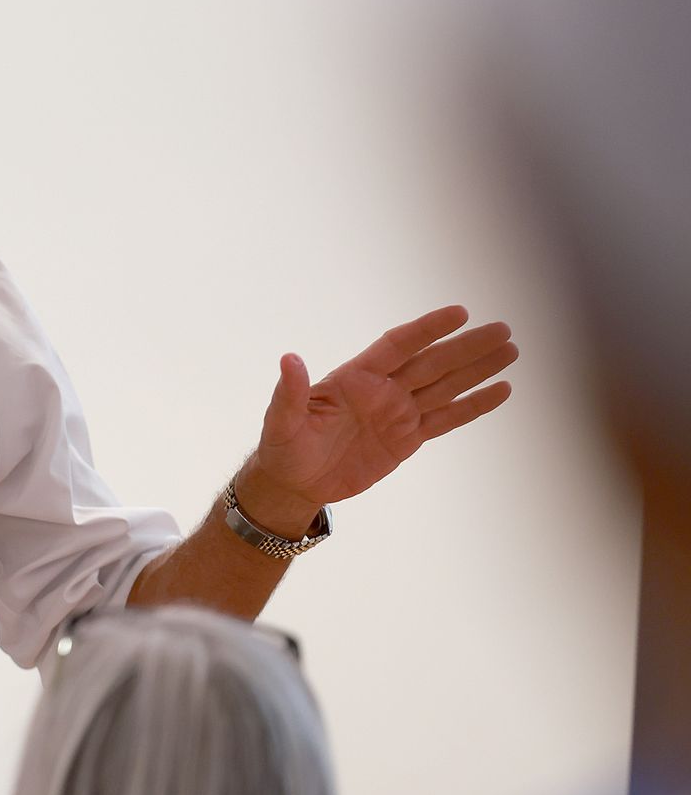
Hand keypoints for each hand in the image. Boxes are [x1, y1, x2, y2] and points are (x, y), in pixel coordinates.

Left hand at [246, 305, 517, 523]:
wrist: (295, 482)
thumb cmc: (283, 447)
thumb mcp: (282, 421)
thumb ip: (290, 392)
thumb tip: (289, 359)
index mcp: (355, 378)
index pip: (398, 345)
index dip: (427, 330)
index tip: (460, 313)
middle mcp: (382, 389)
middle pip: (432, 362)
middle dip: (467, 347)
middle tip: (504, 329)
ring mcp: (398, 412)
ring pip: (446, 386)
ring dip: (478, 369)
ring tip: (511, 350)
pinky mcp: (408, 438)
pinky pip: (447, 419)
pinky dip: (474, 406)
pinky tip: (501, 390)